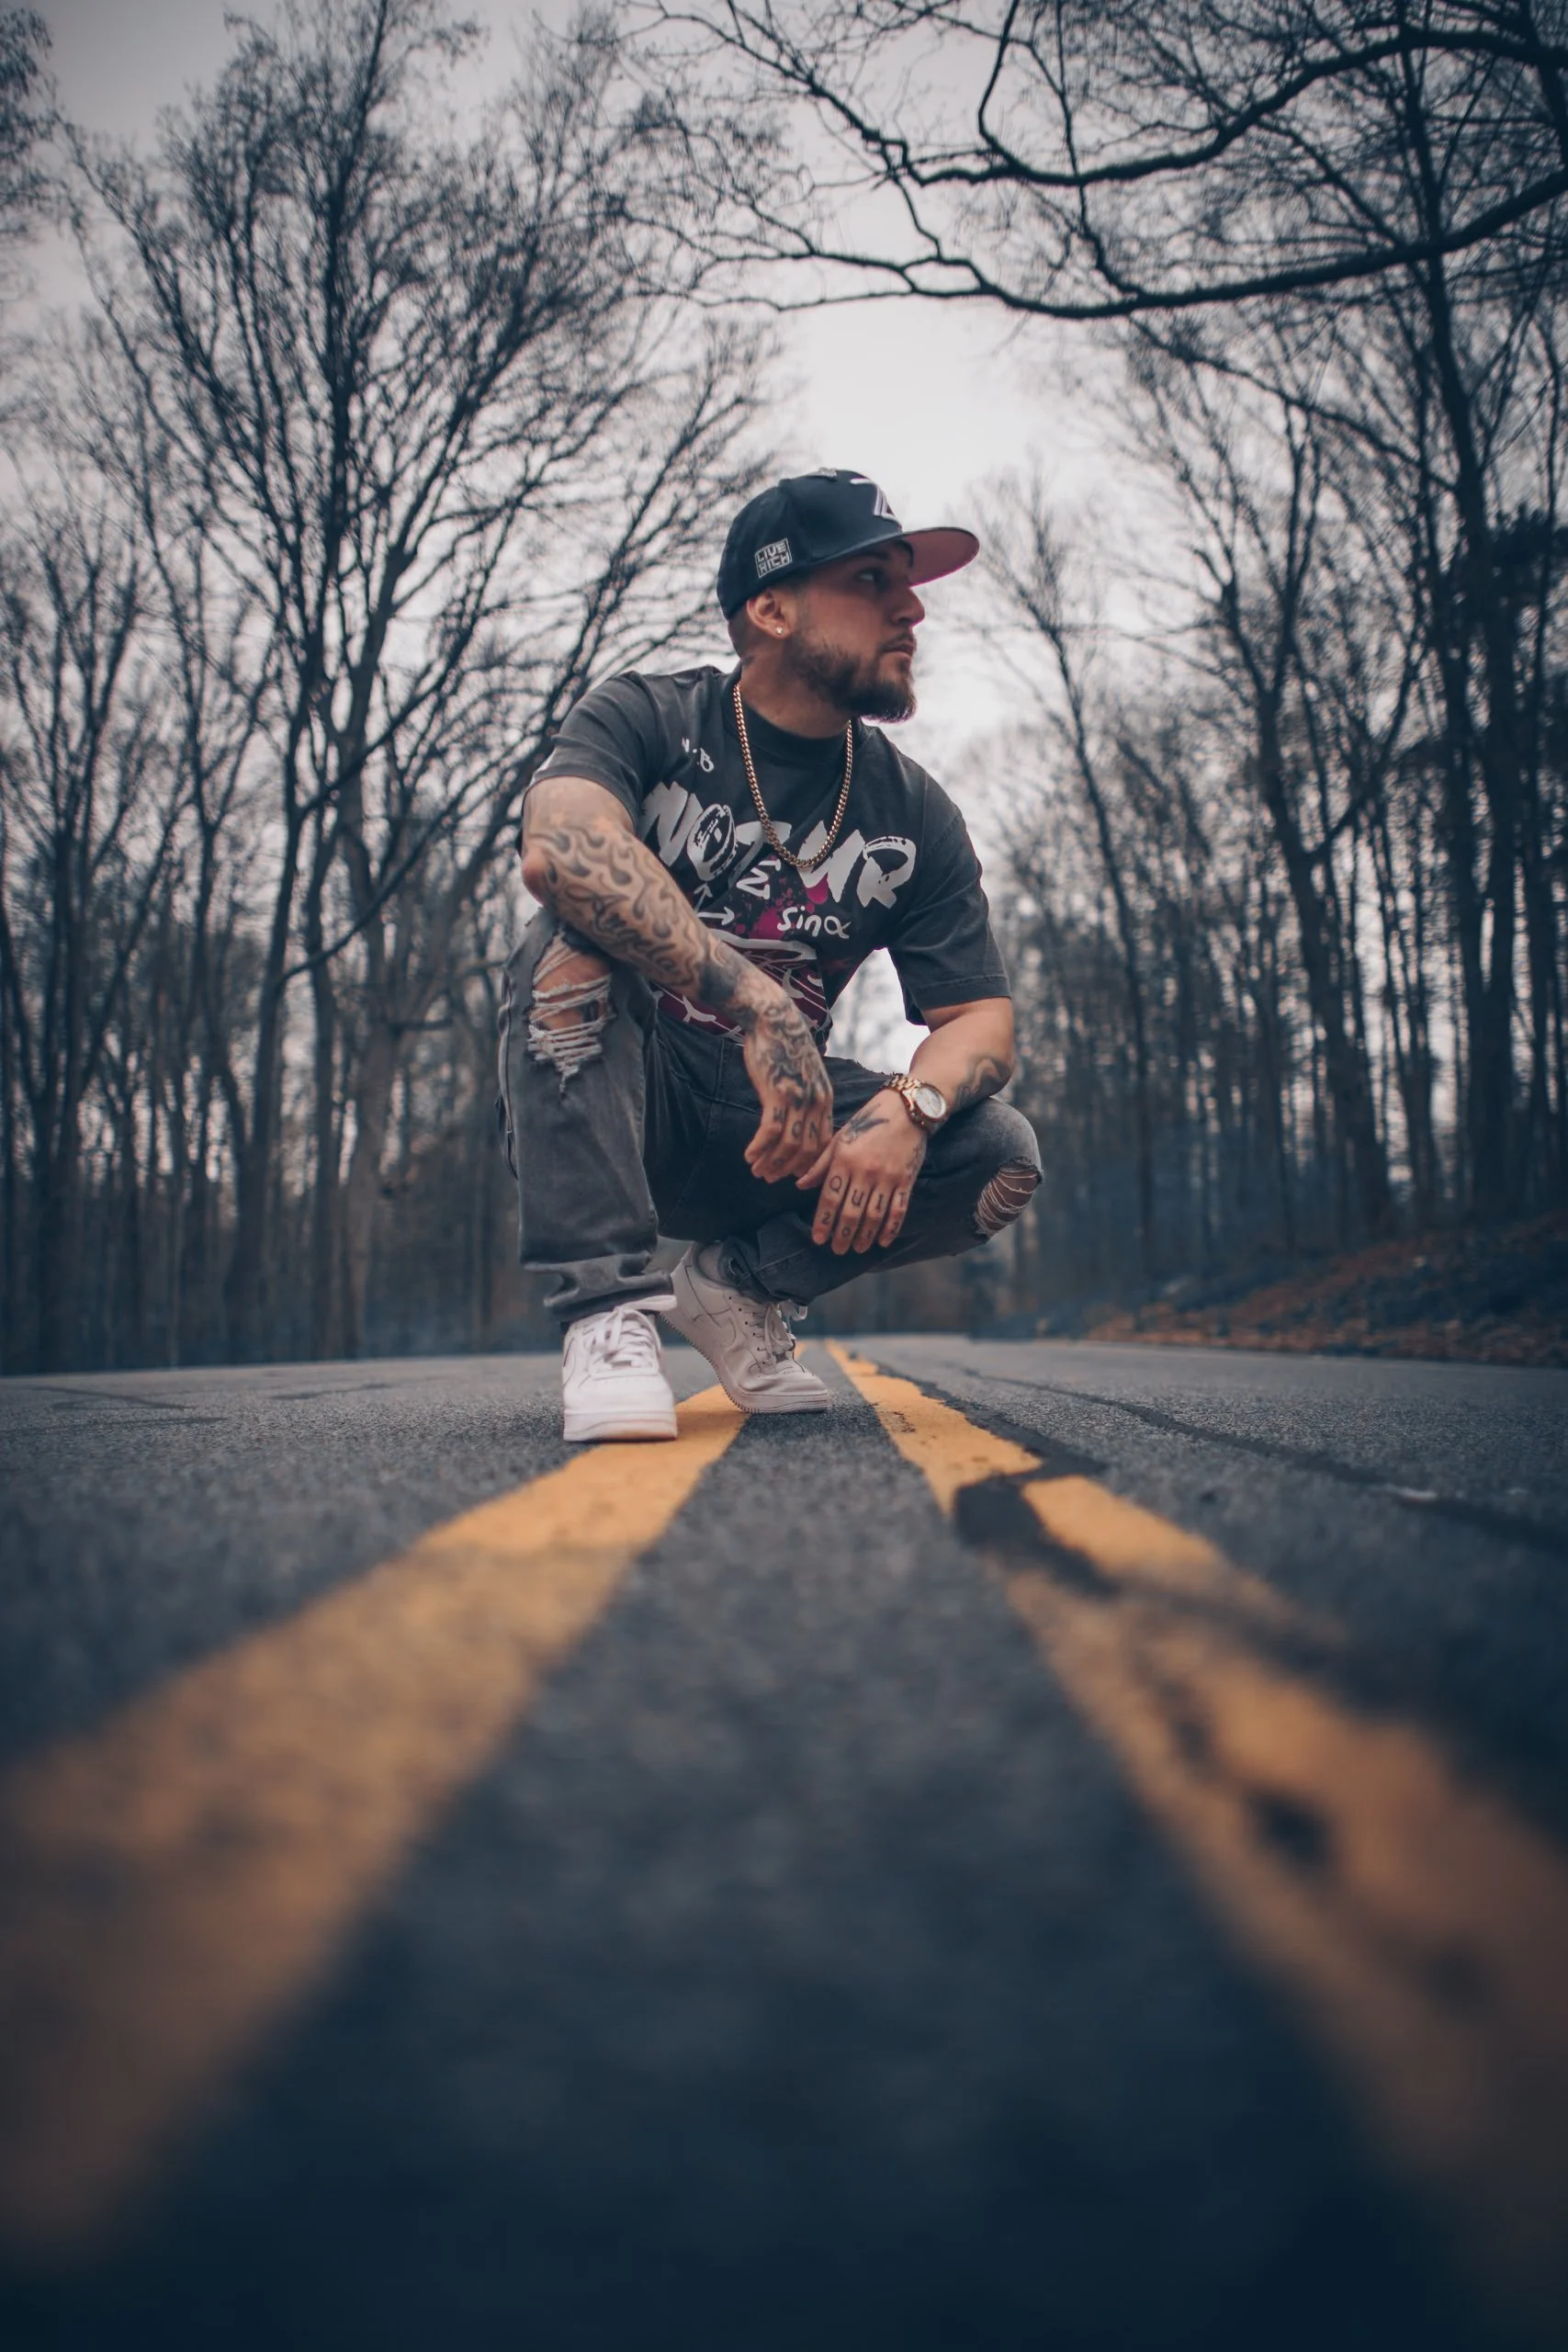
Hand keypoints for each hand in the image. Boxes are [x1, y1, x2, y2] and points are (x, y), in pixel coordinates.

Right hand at [739, 989, 833, 1182]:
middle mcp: (816, 1102)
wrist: (772, 1017)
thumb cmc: (783, 1044)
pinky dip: (759, 1148)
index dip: (808, 1163)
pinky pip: (771, 1132)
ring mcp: (798, 1098)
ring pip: (789, 1146)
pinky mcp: (778, 1093)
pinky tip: (748, 1155)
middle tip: (769, 1177)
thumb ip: (805, 1096)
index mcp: (825, 1098)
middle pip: (807, 1150)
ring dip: (771, 1162)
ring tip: (756, 1170)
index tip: (792, 1174)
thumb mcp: (805, 1073)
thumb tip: (797, 1118)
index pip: (823, 1143)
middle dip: (788, 1169)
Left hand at [798, 1090, 927, 1252]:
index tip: (818, 1238)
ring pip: (873, 1215)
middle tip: (837, 1250)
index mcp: (844, 1160)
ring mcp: (887, 1177)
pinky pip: (898, 1210)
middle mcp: (864, 1171)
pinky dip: (890, 1228)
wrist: (907, 1109)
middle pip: (851, 1211)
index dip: (823, 1221)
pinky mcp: (906, 1180)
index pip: (830, 1198)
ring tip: (857, 1248)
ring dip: (864, 1235)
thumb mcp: (839, 1138)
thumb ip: (821, 1164)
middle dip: (842, 1234)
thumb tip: (800, 1185)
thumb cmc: (868, 1121)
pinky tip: (883, 1242)